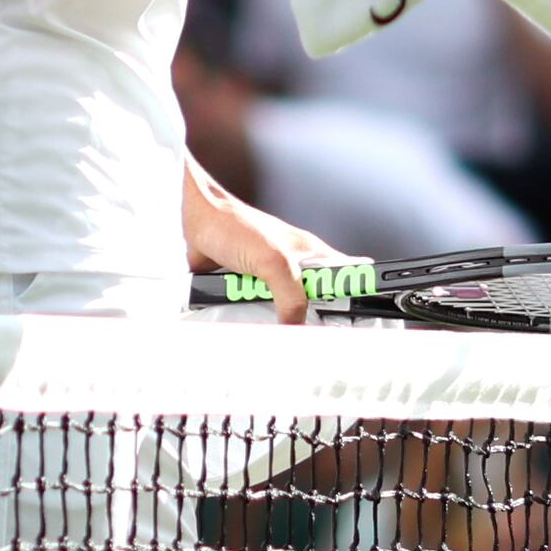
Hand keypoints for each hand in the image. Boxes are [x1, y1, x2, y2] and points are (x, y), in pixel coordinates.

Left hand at [183, 164, 347, 323]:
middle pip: (312, 302)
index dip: (352, 297)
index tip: (352, 319)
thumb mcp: (275, 262)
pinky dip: (248, 314)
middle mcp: (294, 266)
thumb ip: (292, 296)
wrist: (198, 222)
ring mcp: (270, 277)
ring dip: (270, 316)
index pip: (345, 277)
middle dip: (304, 317)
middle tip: (299, 328)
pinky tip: (242, 313)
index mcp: (311, 254)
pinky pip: (254, 309)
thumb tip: (296, 324)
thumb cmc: (236, 225)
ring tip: (261, 314)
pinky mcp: (246, 285)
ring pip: (281, 309)